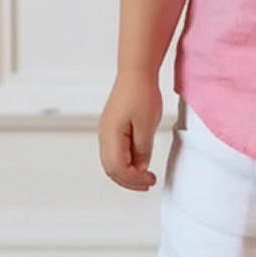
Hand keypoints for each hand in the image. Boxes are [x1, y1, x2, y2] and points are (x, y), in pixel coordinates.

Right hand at [98, 73, 162, 190]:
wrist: (136, 72)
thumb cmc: (142, 94)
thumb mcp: (147, 125)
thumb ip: (142, 149)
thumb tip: (140, 167)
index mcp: (111, 136)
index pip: (118, 169)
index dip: (134, 179)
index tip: (151, 180)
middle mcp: (104, 136)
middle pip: (111, 169)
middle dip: (130, 181)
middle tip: (149, 183)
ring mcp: (105, 132)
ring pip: (111, 163)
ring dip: (127, 173)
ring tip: (145, 177)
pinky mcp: (111, 129)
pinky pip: (114, 153)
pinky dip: (125, 163)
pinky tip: (139, 163)